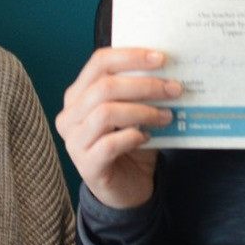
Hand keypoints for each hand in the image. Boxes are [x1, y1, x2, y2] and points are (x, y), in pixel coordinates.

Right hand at [55, 47, 178, 210]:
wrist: (128, 188)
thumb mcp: (134, 112)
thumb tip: (168, 71)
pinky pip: (109, 144)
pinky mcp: (86, 166)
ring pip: (106, 113)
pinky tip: (147, 138)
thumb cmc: (131, 144)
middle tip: (173, 89)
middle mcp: (70, 115)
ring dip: (143, 111)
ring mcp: (74, 141)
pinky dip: (133, 137)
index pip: (99, 62)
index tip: (161, 58)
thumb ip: (140, 92)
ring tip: (167, 116)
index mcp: (78, 94)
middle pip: (104, 87)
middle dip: (144, 85)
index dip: (130, 56)